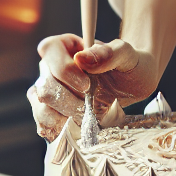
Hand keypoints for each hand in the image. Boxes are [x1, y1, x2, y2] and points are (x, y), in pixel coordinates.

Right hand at [26, 33, 160, 140]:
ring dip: (68, 116)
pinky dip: (60, 129)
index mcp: (64, 46)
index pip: (49, 50)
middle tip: (94, 104)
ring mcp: (49, 91)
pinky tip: (78, 126)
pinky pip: (44, 123)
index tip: (87, 85)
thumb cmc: (129, 65)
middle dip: (71, 101)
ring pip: (42, 107)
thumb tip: (81, 58)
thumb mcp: (126, 55)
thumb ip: (108, 53)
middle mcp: (51, 68)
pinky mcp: (53, 112)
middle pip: (45, 85)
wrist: (134, 86)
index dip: (65, 71)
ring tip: (90, 115)